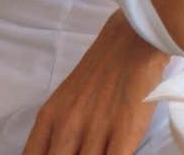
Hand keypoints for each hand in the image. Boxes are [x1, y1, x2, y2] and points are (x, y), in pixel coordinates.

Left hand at [23, 10, 169, 154]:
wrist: (133, 39)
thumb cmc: (102, 69)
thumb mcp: (66, 99)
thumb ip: (57, 130)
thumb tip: (60, 152)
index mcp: (49, 118)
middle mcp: (67, 126)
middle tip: (82, 153)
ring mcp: (96, 129)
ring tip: (99, 151)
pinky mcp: (125, 130)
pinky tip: (116, 154)